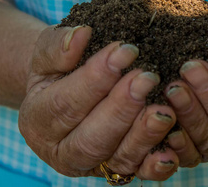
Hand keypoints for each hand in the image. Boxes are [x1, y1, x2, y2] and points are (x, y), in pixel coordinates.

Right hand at [19, 26, 178, 180]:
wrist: (64, 93)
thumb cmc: (57, 70)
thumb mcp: (47, 55)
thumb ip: (57, 46)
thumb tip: (81, 35)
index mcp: (36, 121)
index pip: (65, 103)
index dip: (95, 78)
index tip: (124, 51)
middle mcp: (60, 151)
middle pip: (91, 138)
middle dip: (121, 108)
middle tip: (148, 77)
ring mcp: (90, 166)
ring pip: (116, 159)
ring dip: (142, 136)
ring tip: (164, 110)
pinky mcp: (115, 172)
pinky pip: (136, 173)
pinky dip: (154, 167)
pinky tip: (171, 152)